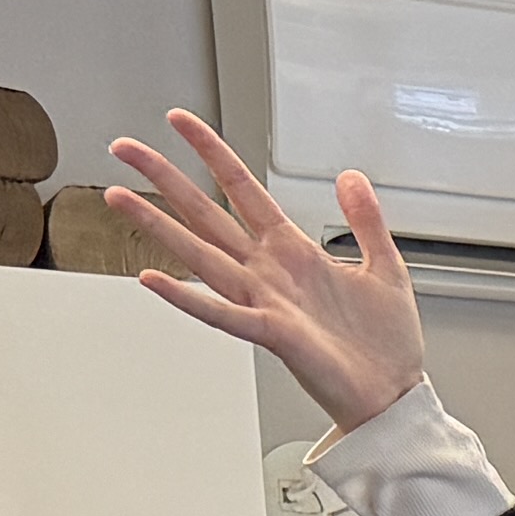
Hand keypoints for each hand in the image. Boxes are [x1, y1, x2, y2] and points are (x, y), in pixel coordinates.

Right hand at [102, 110, 425, 434]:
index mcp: (293, 251)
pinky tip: (153, 279)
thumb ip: (366, 219)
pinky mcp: (272, 333)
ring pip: (200, 254)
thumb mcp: (385, 265)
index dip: (212, 152)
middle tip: (125, 148)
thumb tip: (350, 176)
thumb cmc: (385, 342)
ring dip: (158, 226)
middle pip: (206, 213)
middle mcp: (269, 272)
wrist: (394, 394)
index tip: (181, 121)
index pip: (242, 188)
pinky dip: (187, 297)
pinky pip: (222, 313)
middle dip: (165, 177)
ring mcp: (265, 301)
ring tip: (120, 197)